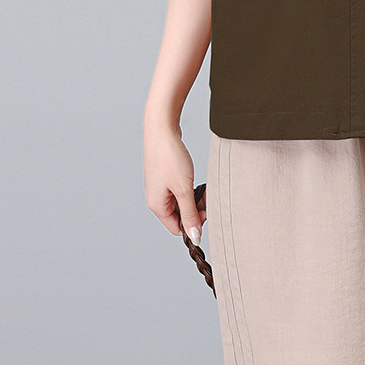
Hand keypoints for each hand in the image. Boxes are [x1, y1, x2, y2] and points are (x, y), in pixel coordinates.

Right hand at [143, 115, 206, 243]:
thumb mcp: (184, 189)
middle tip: (208, 197)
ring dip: (195, 197)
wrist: (162, 128)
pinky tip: (196, 179)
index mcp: (157, 206)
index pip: (177, 228)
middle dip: (196, 209)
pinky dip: (190, 187)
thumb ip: (190, 214)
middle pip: (180, 215)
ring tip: (204, 187)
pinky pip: (179, 189)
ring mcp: (160, 186)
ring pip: (181, 201)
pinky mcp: (164, 175)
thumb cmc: (170, 157)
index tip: (207, 212)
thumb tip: (194, 236)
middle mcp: (156, 198)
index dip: (194, 224)